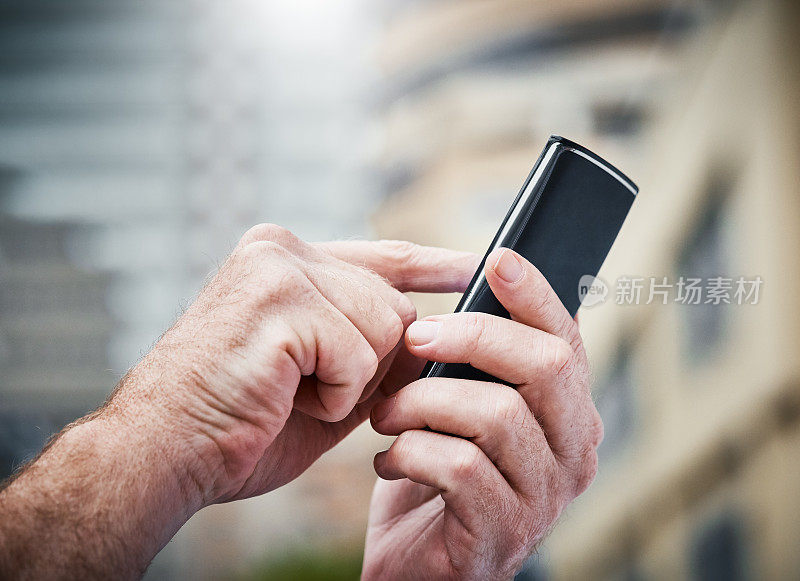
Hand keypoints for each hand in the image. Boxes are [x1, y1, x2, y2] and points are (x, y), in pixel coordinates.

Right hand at [107, 225, 477, 504]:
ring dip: (351, 381)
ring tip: (291, 391)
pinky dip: (335, 394)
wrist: (166, 454)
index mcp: (288, 262)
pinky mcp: (279, 302)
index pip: (383, 255)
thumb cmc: (239, 422)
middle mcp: (281, 250)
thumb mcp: (322, 377)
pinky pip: (358, 353)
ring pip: (385, 326)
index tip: (474, 266)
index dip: (433, 264)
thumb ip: (371, 346)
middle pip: (395, 303)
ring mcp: (278, 270)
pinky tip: (286, 397)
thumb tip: (433, 335)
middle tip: (311, 389)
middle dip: (374, 362)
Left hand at [363, 248, 602, 579]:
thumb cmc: (434, 474)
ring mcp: (544, 499)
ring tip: (386, 414)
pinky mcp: (502, 534)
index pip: (565, 340)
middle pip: (545, 367)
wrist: (411, 564)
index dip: (535, 296)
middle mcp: (573, 454)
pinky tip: (388, 460)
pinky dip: (409, 452)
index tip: (497, 261)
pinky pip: (460, 468)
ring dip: (423, 403)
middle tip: (414, 338)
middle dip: (472, 338)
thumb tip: (479, 281)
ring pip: (495, 415)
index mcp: (566, 414)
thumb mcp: (458, 406)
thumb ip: (477, 359)